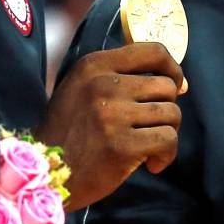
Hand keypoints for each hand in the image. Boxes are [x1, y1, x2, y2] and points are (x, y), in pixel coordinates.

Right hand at [38, 43, 183, 208]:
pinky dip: (166, 155)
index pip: (152, 50)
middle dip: (166, 108)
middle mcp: (103, 84)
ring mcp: (113, 114)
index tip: (176, 86)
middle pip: (166, 86)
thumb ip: (116, 77)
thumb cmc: (68, 133)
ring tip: (149, 147)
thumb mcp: (81, 89)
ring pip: (171, 113)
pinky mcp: (123, 145)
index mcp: (93, 65)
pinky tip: (151, 164)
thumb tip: (177, 82)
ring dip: (167, 133)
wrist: (47, 173)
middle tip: (149, 128)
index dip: (172, 68)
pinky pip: (168, 140)